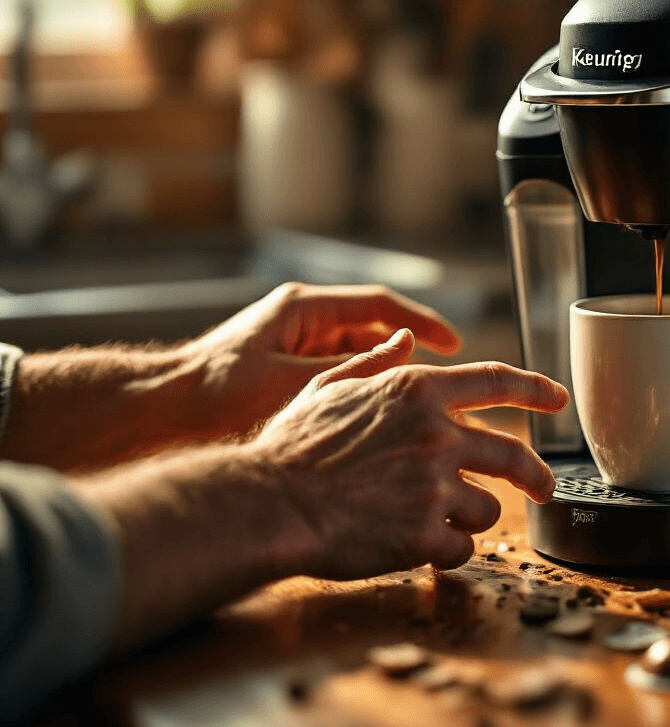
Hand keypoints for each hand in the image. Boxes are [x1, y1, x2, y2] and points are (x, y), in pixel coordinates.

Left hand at [184, 282, 461, 439]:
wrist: (159, 414)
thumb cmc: (216, 395)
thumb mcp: (291, 381)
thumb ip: (351, 366)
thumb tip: (406, 350)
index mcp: (303, 309)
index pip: (379, 306)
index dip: (421, 323)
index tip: (453, 344)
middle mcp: (301, 320)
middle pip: (371, 329)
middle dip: (406, 354)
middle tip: (439, 383)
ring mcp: (293, 345)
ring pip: (355, 356)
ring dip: (381, 377)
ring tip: (412, 407)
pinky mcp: (285, 371)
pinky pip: (335, 376)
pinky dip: (357, 392)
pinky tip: (374, 420)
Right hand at [245, 328, 567, 577]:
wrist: (270, 502)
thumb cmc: (292, 444)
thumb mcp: (330, 386)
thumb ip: (376, 362)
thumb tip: (405, 340)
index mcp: (418, 391)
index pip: (497, 381)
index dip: (536, 388)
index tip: (558, 397)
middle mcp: (436, 434)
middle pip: (513, 456)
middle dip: (536, 475)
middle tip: (544, 488)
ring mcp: (434, 486)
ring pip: (488, 508)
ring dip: (471, 516)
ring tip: (437, 520)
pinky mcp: (425, 534)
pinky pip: (462, 547)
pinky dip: (449, 550)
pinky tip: (423, 547)